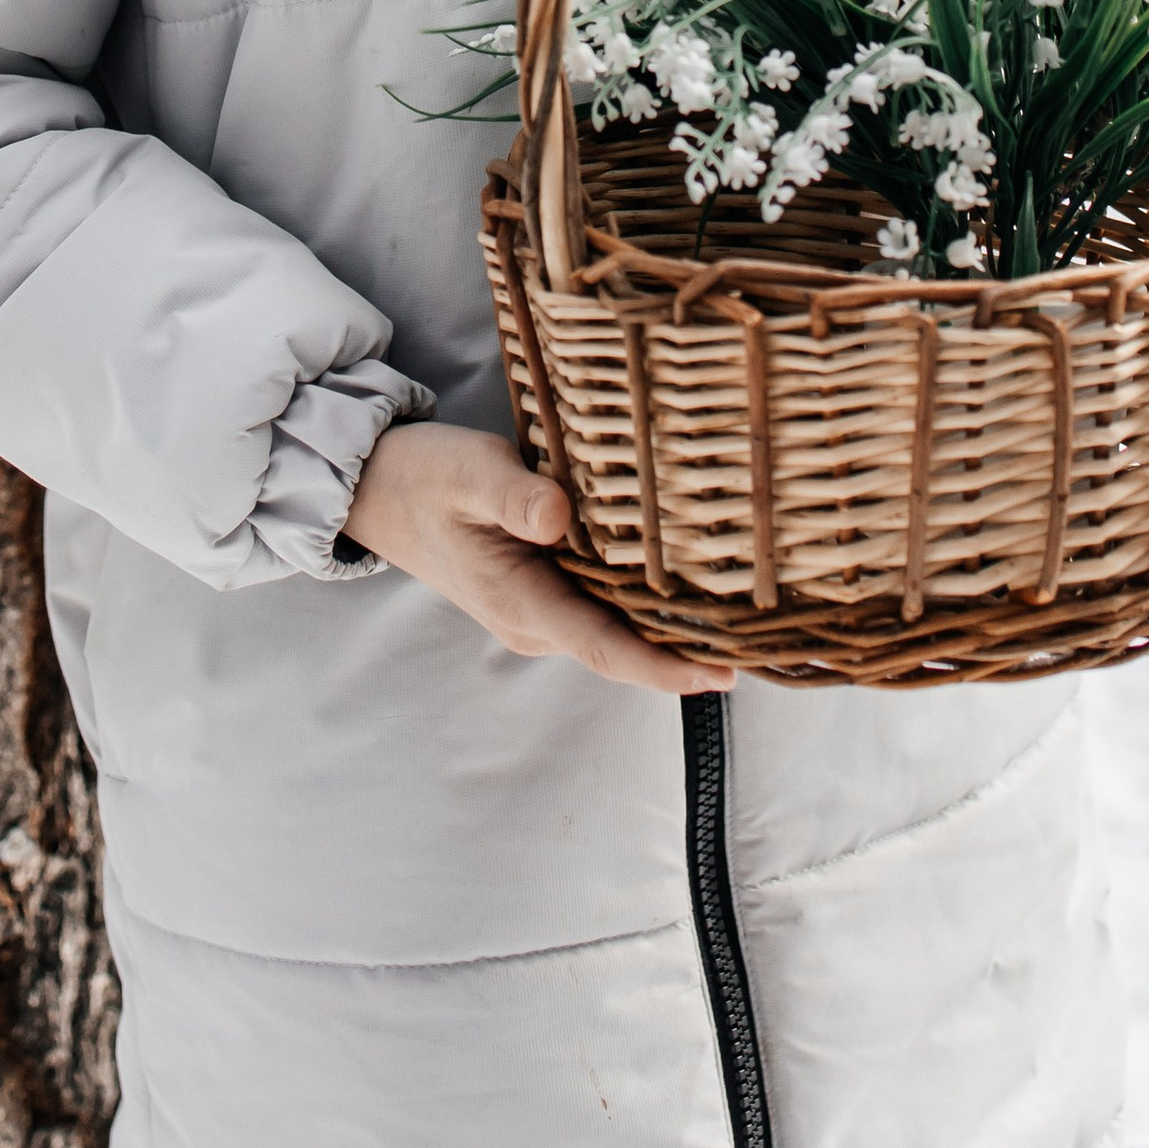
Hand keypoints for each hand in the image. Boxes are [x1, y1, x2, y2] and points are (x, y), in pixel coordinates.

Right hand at [342, 421, 731, 696]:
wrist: (380, 489)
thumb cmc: (426, 477)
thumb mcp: (467, 472)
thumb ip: (514, 496)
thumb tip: (559, 518)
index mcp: (520, 603)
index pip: (605, 649)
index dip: (666, 668)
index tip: (725, 675)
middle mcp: (536, 622)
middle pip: (623, 648)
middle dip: (690, 650)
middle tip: (767, 641)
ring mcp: (540, 611)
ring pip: (617, 629)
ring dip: (673, 627)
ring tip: (748, 615)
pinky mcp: (544, 591)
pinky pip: (605, 606)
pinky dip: (648, 601)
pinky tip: (690, 580)